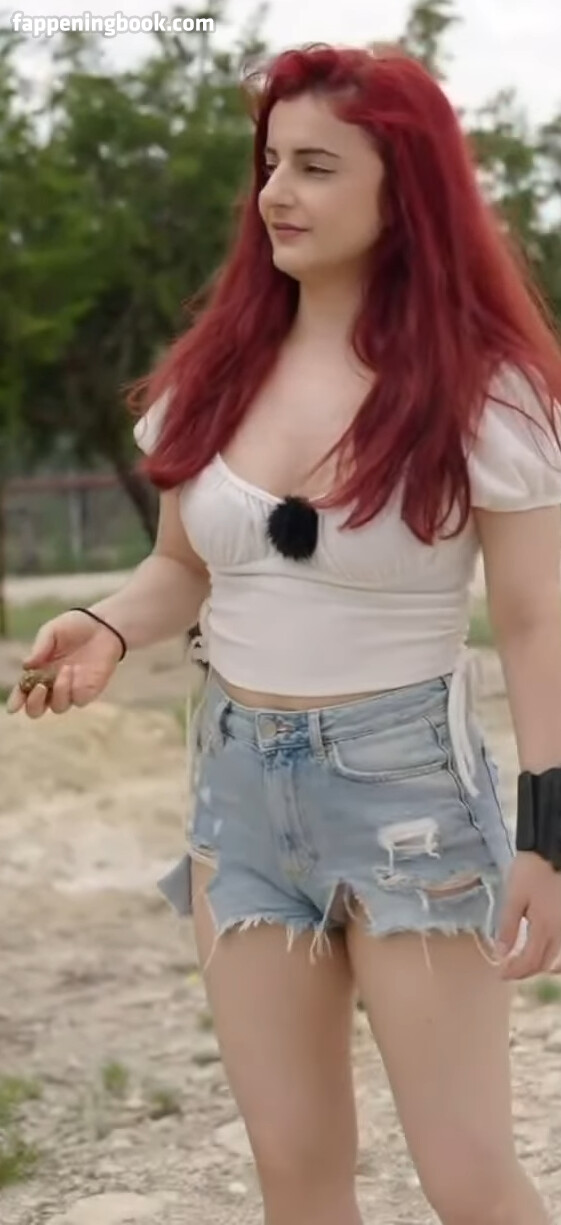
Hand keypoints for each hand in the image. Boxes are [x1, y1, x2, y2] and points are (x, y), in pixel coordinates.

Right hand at [5, 609, 122, 717]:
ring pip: (58, 707)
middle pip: (37, 709)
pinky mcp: (89, 690)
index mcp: (38, 672)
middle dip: (34, 704)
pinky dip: (73, 690)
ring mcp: (71, 690)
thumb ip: (39, 648)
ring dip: (58, 691)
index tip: (13, 706)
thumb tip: (26, 665)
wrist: (103, 625)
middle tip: (38, 688)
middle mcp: (52, 685)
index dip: (16, 701)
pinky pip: (78, 700)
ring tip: (65, 668)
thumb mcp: (52, 631)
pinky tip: (74, 671)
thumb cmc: (75, 626)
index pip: (23, 692)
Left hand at [494, 851, 560, 979]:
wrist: (554, 850)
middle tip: (510, 969)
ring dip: (543, 965)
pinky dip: (554, 955)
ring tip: (526, 961)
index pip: (530, 962)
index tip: (500, 973)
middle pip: (546, 964)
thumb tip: (501, 952)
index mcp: (545, 928)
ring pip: (558, 959)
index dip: (514, 972)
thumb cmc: (532, 870)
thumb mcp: (514, 896)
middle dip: (527, 971)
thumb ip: (507, 926)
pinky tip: (544, 947)